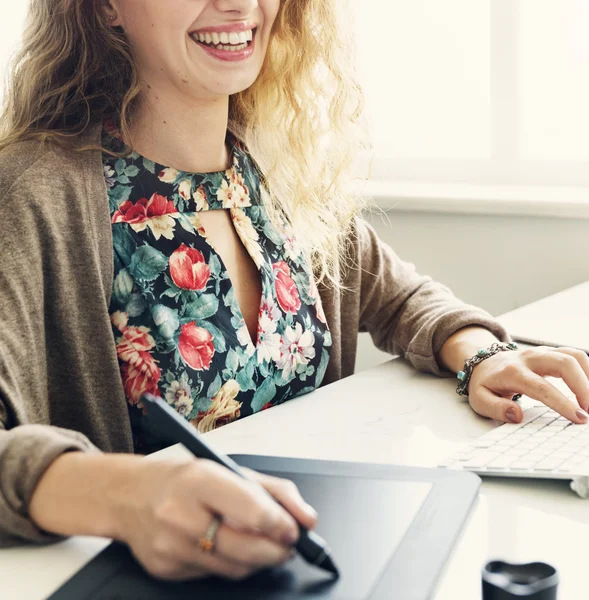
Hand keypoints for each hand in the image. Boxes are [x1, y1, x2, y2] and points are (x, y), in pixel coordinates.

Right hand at [117, 458, 317, 580]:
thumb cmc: (181, 479)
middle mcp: (180, 514)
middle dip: (277, 550)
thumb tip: (307, 518)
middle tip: (288, 544)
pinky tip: (228, 547)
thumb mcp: (227, 469)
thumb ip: (273, 490)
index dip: (280, 524)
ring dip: (258, 560)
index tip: (295, 529)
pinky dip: (231, 564)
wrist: (128, 496)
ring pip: (234, 569)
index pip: (250, 509)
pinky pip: (214, 576)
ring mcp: (171, 547)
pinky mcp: (166, 570)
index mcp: (199, 480)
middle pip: (246, 548)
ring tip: (262, 544)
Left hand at [467, 346, 588, 423]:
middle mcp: (530, 358)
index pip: (542, 387)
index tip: (579, 418)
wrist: (483, 362)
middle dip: (584, 387)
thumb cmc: (485, 383)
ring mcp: (542, 353)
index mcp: (512, 372)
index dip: (563, 403)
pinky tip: (588, 388)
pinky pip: (575, 356)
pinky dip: (587, 371)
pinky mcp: (551, 352)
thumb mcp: (479, 399)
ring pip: (573, 356)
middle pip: (564, 363)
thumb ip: (496, 408)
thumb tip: (516, 415)